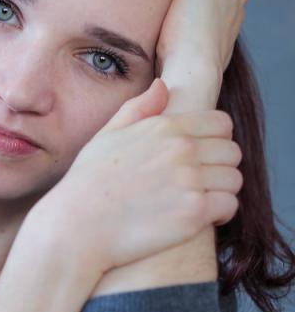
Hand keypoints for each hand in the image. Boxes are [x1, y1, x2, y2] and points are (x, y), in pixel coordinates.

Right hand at [25, 78, 242, 275]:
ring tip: (196, 199)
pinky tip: (196, 216)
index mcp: (164, 127)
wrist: (77, 225)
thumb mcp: (107, 134)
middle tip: (196, 182)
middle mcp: (182, 150)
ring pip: (234, 179)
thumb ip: (139, 108)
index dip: (214, 139)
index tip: (199, 156)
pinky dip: (218, 213)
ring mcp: (190, 181)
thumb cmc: (88, 181)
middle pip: (232, 152)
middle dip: (218, 166)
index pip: (221, 123)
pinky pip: (229, 206)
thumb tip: (163, 85)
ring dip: (220, 190)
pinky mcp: (194, 213)